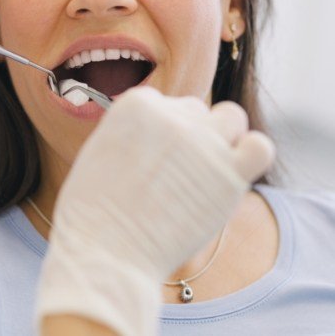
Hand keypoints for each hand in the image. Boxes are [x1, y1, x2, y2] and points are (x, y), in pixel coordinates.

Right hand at [36, 87, 274, 335]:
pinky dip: (251, 155)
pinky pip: (260, 148)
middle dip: (188, 135)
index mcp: (137, 104)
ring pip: (232, 117)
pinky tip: (232, 175)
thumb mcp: (100, 148)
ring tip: (206, 169)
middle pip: (196, 111)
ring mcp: (203, 143)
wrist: (105, 251)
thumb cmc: (93, 210)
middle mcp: (172, 115)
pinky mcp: (230, 175)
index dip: (160, 132)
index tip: (151, 158)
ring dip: (223, 137)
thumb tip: (158, 133)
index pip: (164, 102)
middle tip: (175, 173)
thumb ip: (133, 130)